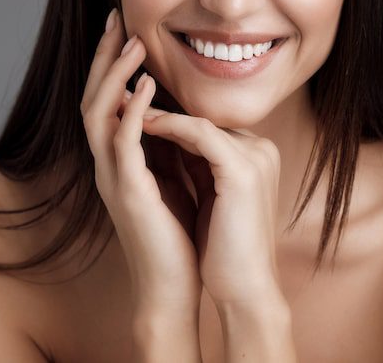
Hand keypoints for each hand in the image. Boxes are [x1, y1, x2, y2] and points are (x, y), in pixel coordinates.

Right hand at [80, 9, 200, 316]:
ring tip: (133, 42)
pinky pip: (122, 143)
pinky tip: (146, 86)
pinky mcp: (127, 192)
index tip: (127, 30)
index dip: (113, 64)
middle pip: (93, 97)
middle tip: (116, 19)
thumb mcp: (172, 181)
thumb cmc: (176, 237)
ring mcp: (112, 177)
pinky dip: (131, 110)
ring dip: (114, 74)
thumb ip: (167, 148)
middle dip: (104, 57)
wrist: (171, 288)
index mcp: (118, 160)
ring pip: (99, 112)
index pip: (107, 101)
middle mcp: (107, 163)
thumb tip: (179, 116)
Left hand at [141, 107, 283, 305]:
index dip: (167, 116)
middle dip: (159, 106)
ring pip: (198, 119)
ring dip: (156, 110)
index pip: (204, 125)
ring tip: (123, 102)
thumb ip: (197, 164)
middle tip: (122, 93)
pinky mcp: (242, 169)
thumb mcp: (209, 195)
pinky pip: (197, 133)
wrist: (244, 289)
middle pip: (202, 116)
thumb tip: (167, 138)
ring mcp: (255, 156)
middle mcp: (260, 149)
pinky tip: (139, 122)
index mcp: (254, 156)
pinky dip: (166, 125)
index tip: (132, 108)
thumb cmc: (222, 250)